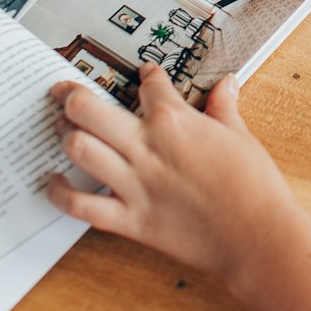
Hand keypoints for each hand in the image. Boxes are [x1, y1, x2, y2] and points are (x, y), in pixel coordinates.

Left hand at [47, 67, 294, 293]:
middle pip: (90, 109)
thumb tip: (226, 85)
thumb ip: (225, 108)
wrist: (257, 235)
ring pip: (79, 149)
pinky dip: (61, 194)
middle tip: (62, 91)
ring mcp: (135, 184)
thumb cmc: (254, 186)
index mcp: (176, 120)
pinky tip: (54, 183)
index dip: (146, 74)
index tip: (145, 75)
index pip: (149, 84)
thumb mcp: (241, 136)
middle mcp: (147, 147)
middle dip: (71, 95)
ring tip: (60, 129)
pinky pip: (82, 206)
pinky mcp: (131, 220)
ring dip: (64, 135)